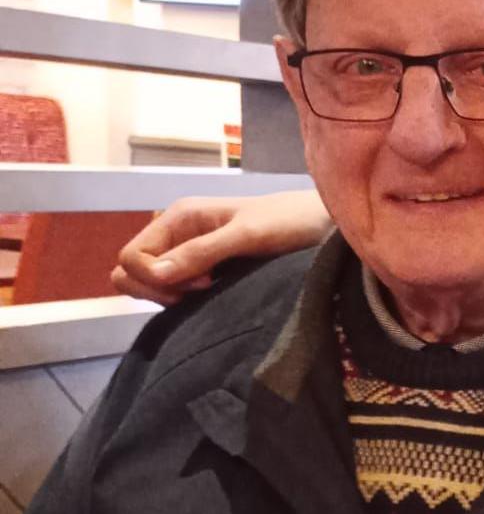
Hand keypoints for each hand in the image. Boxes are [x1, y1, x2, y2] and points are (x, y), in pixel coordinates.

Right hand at [111, 190, 331, 305]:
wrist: (323, 224)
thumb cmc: (289, 222)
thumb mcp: (247, 235)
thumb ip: (202, 252)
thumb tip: (155, 274)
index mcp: (179, 217)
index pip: (130, 256)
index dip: (153, 277)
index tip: (200, 281)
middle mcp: (177, 233)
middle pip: (131, 271)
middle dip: (156, 288)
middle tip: (201, 290)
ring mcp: (188, 251)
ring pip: (150, 282)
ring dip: (169, 294)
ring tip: (210, 290)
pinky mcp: (204, 268)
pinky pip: (173, 288)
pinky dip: (183, 296)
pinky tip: (214, 293)